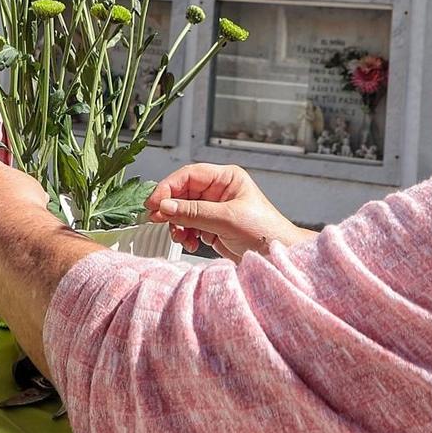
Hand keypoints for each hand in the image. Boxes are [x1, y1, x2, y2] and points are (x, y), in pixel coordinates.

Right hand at [145, 163, 310, 262]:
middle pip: (182, 193)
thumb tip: (165, 206)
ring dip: (176, 224)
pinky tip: (190, 243)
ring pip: (182, 211)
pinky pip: (188, 226)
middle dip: (170, 208)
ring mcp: (213, 209)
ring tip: (181, 237)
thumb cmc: (264, 231)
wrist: (277, 257)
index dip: (168, 187)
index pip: (189, 175)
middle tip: (157, 220)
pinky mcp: (211, 226)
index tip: (154, 202)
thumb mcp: (227, 219)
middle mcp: (218, 191)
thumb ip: (193, 212)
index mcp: (226, 178)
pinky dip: (184, 235)